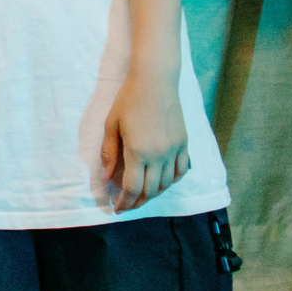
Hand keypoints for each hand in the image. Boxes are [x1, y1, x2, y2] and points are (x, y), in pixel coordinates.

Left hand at [100, 70, 188, 211]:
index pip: (132, 188)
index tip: (117, 208)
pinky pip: (181, 171)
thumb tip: (107, 177)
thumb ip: (109, 153)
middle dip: (138, 202)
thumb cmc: (129, 99)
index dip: (125, 202)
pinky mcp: (184, 144)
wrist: (155, 82)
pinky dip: (172, 181)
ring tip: (142, 196)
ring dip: (154, 194)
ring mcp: (174, 151)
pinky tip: (163, 183)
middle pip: (150, 190)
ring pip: (167, 184)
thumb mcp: (112, 124)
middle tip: (128, 206)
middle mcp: (159, 155)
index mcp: (138, 151)